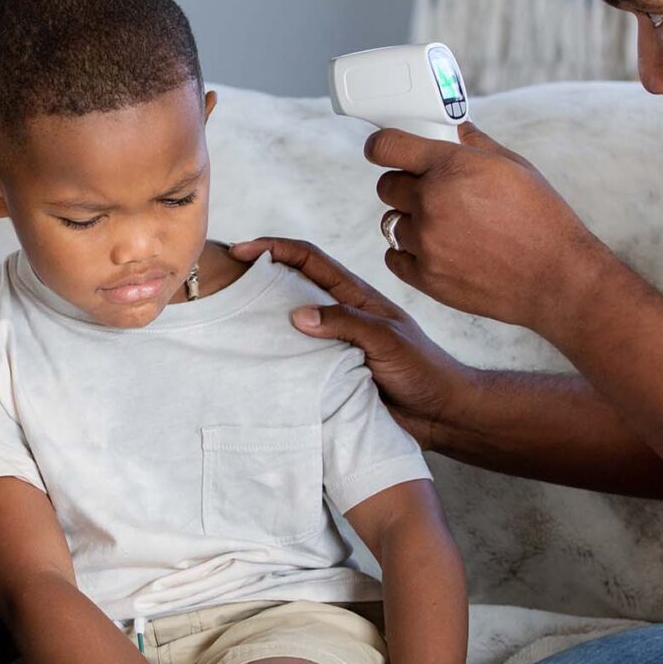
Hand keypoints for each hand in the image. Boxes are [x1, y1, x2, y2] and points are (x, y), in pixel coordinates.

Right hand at [229, 237, 473, 446]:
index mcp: (355, 297)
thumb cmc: (423, 370)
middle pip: (291, 287)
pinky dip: (272, 359)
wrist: (442, 415)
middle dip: (257, 278)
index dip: (275, 248)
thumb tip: (296, 314)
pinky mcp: (329, 376)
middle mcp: (339, 316)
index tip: (241, 249)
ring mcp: (332, 345)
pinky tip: (250, 365)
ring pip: (289, 326)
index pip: (309, 260)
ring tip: (226, 323)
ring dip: (261, 320)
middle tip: (220, 281)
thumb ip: (345, 323)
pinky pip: (294, 362)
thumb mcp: (387, 339)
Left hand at [368, 122, 611, 334]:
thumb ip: (476, 144)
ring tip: (445, 227)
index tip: (382, 150)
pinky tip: (438, 250)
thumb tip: (456, 129)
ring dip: (411, 221)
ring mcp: (426, 242)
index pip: (386, 146)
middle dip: (404, 185)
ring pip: (391, 222)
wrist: (556, 277)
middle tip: (430, 193)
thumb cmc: (542, 219)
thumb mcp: (514, 166)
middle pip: (386, 186)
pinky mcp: (426, 277)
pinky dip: (410, 253)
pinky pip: (394, 257)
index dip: (381, 146)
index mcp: (451, 167)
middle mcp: (432, 202)